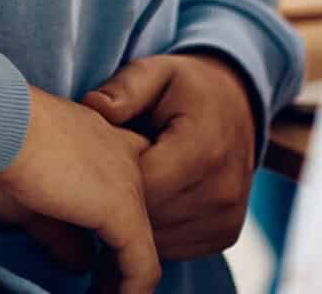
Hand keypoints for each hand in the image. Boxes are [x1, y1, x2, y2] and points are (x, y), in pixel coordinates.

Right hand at [0, 85, 160, 292]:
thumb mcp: (29, 200)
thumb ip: (61, 233)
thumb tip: (81, 262)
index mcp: (100, 141)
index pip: (124, 184)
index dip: (113, 224)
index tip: (95, 256)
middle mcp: (124, 156)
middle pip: (142, 215)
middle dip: (122, 257)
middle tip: (102, 286)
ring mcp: (129, 183)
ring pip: (144, 245)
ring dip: (126, 281)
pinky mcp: (124, 211)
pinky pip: (142, 266)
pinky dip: (130, 292)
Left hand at [84, 54, 258, 262]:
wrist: (235, 107)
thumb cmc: (184, 89)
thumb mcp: (155, 73)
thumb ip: (125, 88)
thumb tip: (95, 106)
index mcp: (204, 148)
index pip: (142, 185)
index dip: (107, 178)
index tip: (87, 162)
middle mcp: (222, 189)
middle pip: (148, 217)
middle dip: (115, 203)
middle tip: (91, 181)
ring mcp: (227, 217)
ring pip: (158, 240)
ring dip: (132, 223)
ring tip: (113, 193)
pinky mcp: (225, 234)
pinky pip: (173, 248)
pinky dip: (152, 232)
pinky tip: (139, 205)